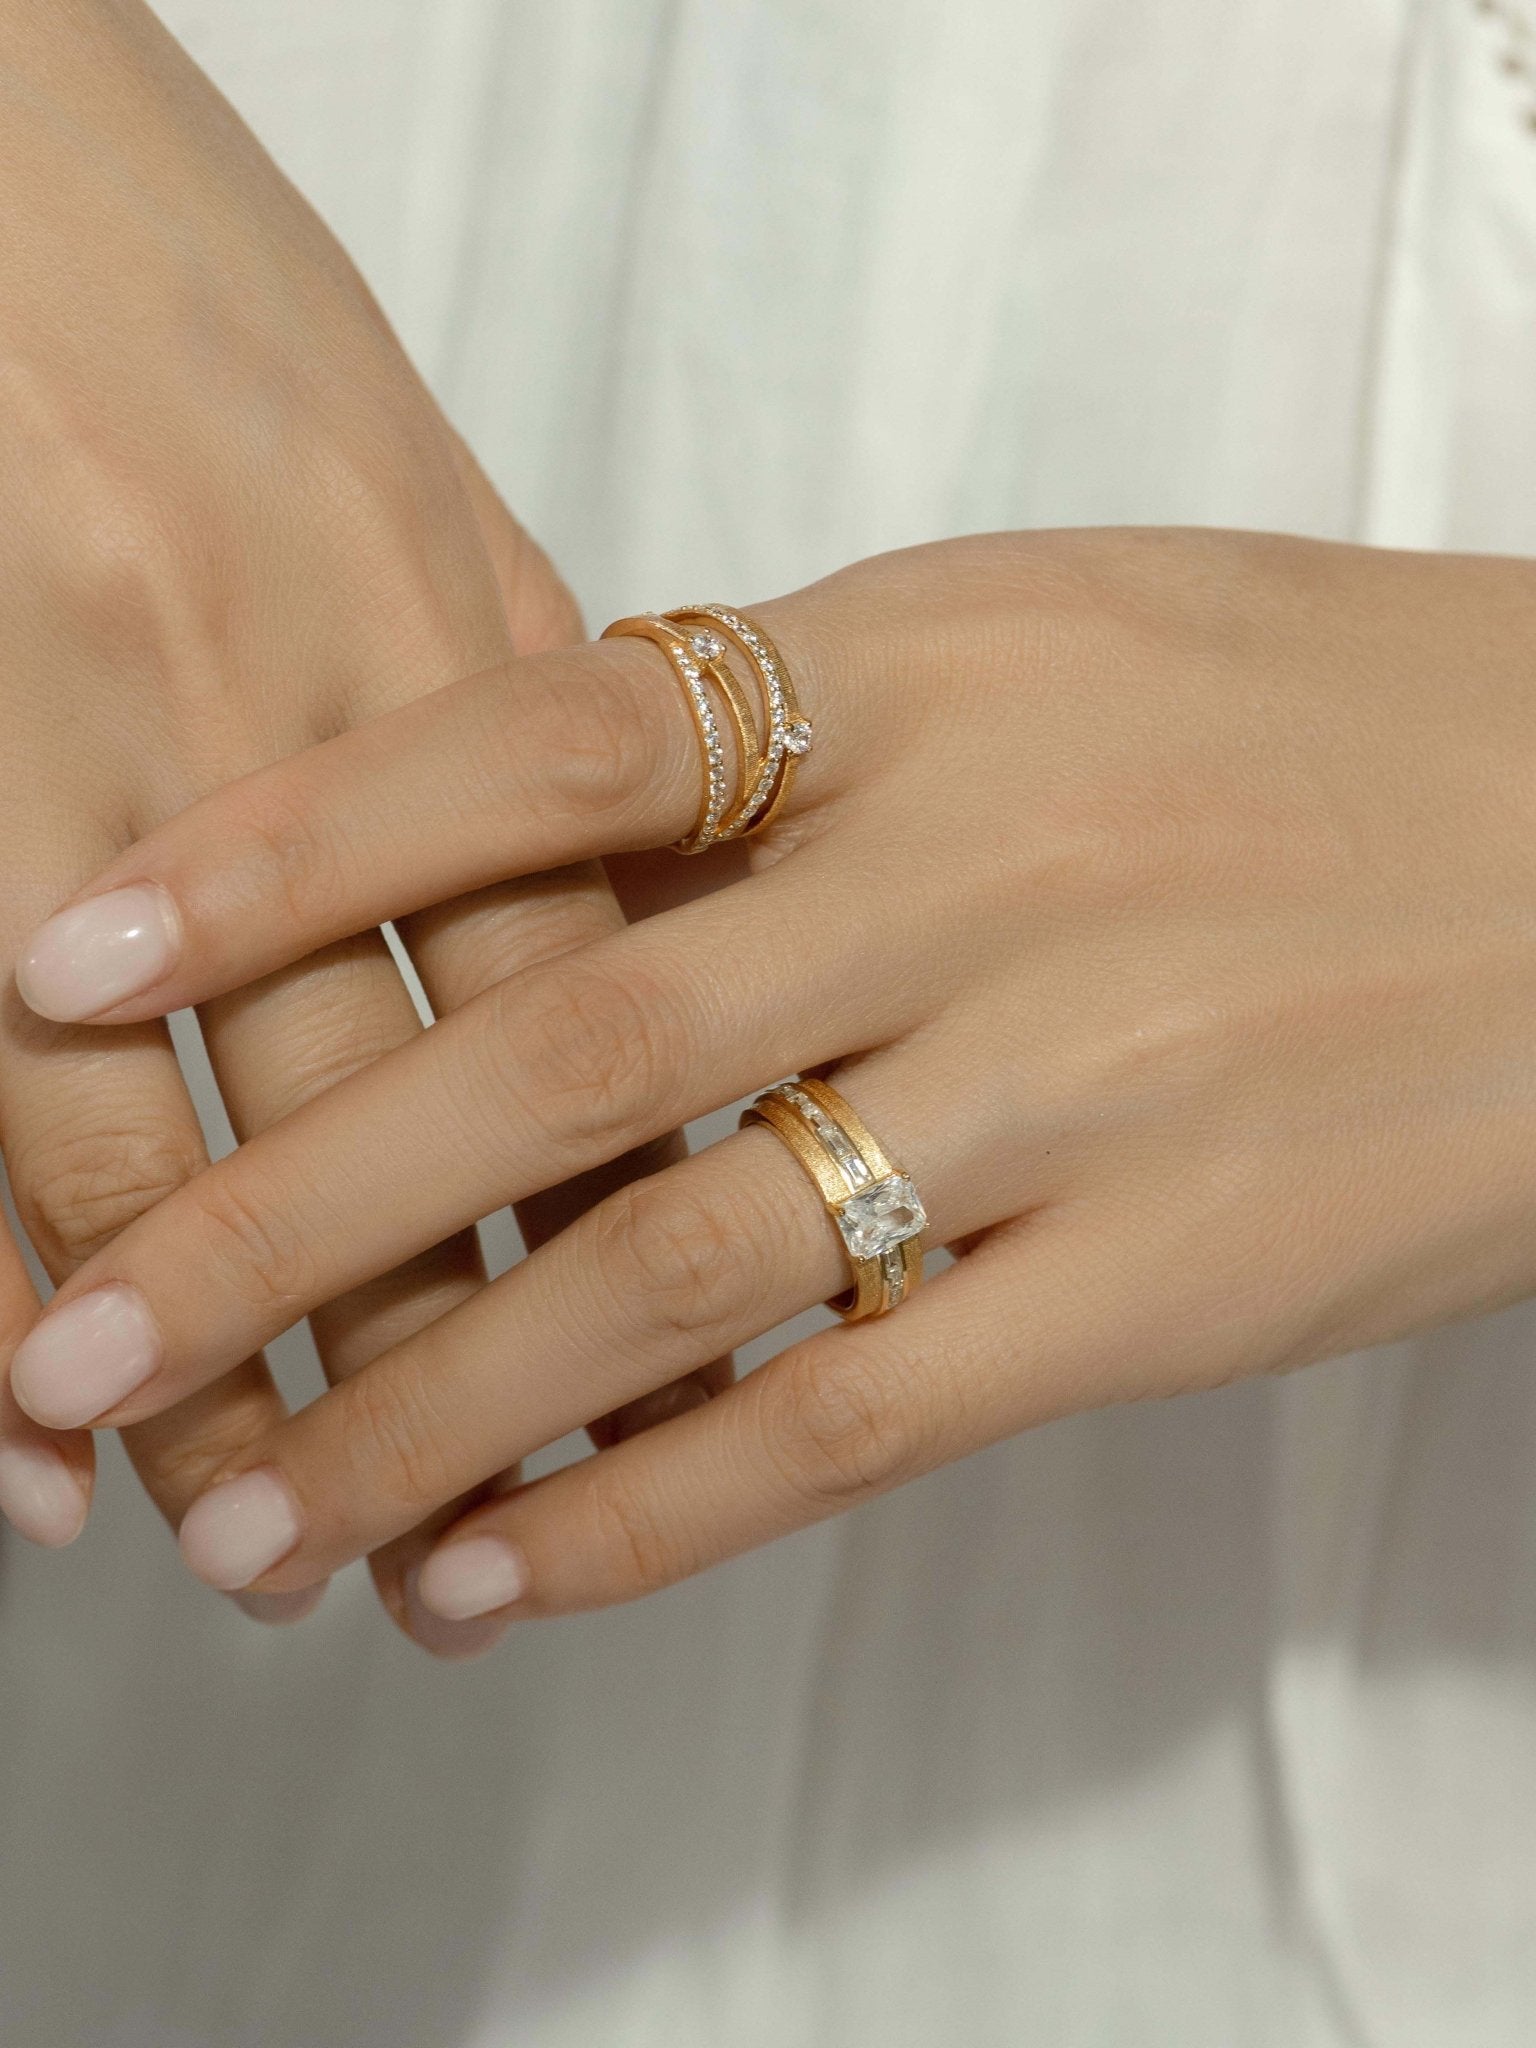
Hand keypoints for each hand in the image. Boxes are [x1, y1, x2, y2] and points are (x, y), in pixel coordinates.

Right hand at [0, 0, 708, 1644]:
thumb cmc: (200, 302)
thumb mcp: (423, 495)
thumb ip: (538, 717)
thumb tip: (646, 905)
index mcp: (487, 652)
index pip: (612, 1011)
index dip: (648, 1224)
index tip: (687, 1398)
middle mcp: (331, 722)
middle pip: (443, 1109)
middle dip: (466, 1355)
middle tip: (483, 1543)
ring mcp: (118, 742)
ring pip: (203, 1130)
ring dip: (239, 1367)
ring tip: (269, 1547)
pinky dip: (2, 1272)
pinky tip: (38, 1438)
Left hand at [11, 529, 1535, 1631]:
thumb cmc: (1294, 727)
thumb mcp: (1031, 647)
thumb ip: (781, 745)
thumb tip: (508, 860)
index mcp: (923, 674)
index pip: (539, 751)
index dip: (285, 855)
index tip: (67, 967)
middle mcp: (980, 876)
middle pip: (555, 1054)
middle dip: (280, 1209)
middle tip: (84, 1332)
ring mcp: (1078, 1092)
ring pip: (675, 1273)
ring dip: (428, 1415)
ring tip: (248, 1518)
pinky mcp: (1162, 1289)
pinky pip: (850, 1422)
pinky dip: (643, 1516)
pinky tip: (484, 1580)